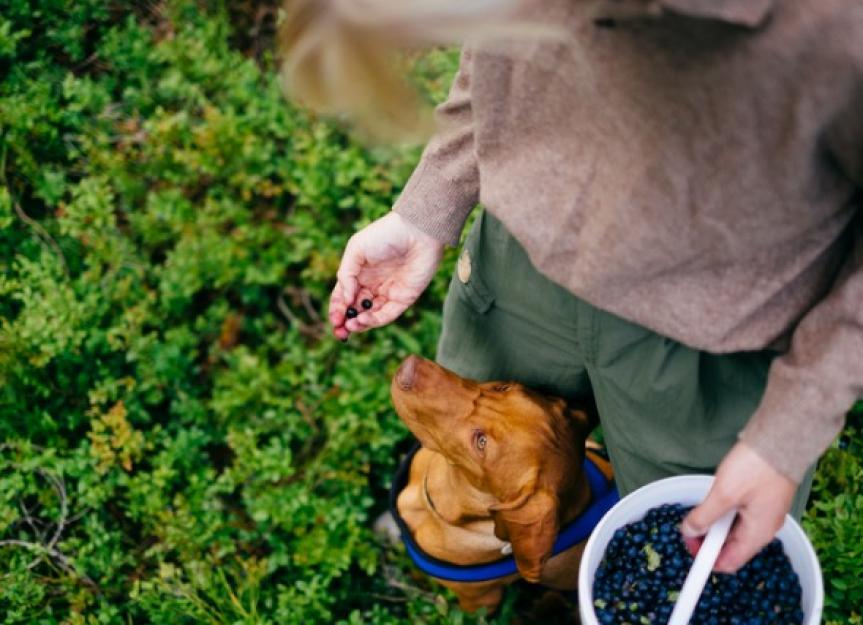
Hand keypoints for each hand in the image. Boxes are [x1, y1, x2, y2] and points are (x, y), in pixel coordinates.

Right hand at [329, 212, 444, 339]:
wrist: (417, 232)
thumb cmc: (385, 235)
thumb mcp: (357, 250)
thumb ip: (346, 274)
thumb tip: (345, 299)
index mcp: (359, 273)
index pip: (344, 296)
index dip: (337, 309)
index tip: (333, 318)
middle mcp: (373, 285)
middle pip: (356, 309)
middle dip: (346, 321)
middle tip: (339, 331)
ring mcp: (388, 293)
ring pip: (371, 315)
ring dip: (360, 324)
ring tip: (351, 326)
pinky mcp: (404, 298)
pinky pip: (387, 314)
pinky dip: (374, 320)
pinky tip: (363, 320)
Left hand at [680, 441, 796, 572]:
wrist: (780, 440)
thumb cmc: (757, 467)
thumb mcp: (724, 494)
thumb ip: (705, 516)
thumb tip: (689, 531)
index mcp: (758, 533)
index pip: (729, 562)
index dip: (706, 559)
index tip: (688, 544)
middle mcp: (763, 528)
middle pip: (731, 547)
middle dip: (708, 540)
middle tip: (688, 524)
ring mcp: (763, 513)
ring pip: (733, 530)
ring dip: (715, 524)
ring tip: (700, 508)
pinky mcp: (760, 499)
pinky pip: (739, 515)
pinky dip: (724, 512)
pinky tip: (714, 499)